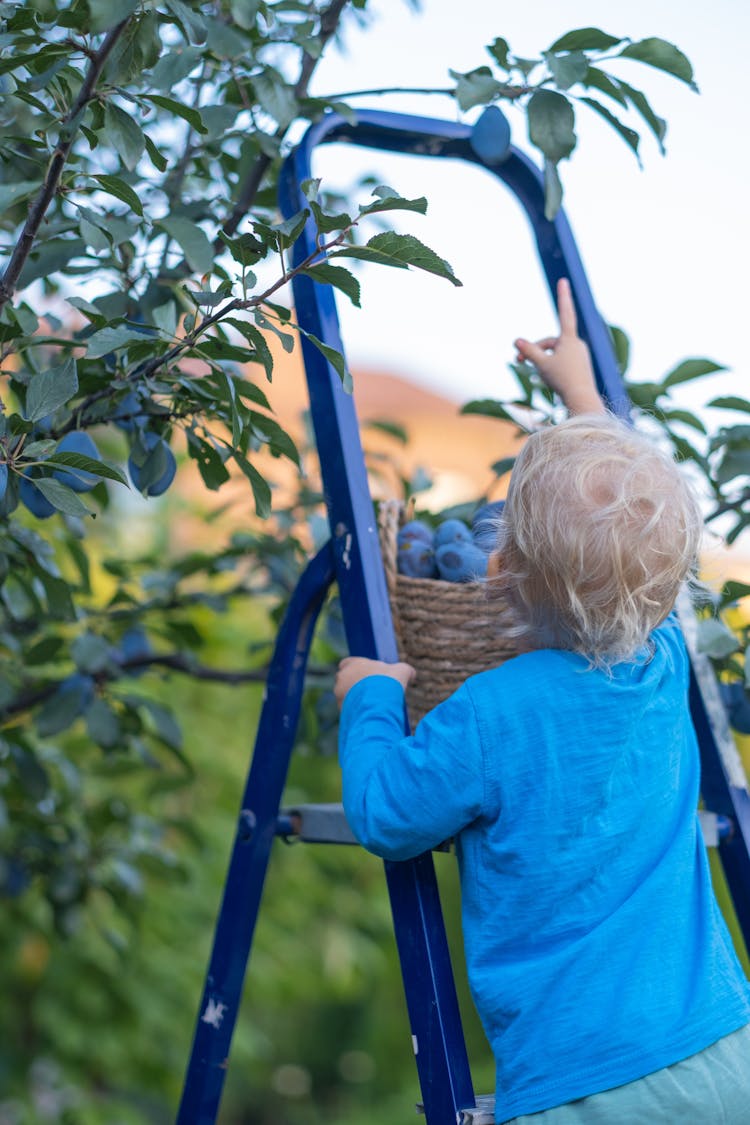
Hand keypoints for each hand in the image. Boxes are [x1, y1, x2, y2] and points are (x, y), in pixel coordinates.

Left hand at [334, 657, 415, 708]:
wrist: (378, 702)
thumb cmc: (388, 681)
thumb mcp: (401, 671)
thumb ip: (405, 670)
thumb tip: (411, 674)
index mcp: (352, 664)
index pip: (348, 663)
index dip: (359, 669)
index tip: (370, 676)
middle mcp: (342, 678)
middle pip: (347, 680)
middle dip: (357, 686)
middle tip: (373, 692)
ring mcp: (339, 694)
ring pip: (346, 696)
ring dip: (356, 700)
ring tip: (373, 706)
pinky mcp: (340, 709)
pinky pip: (347, 710)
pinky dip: (356, 712)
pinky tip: (369, 715)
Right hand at [513, 278, 604, 414]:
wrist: (582, 399)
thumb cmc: (563, 380)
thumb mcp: (541, 364)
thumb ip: (529, 351)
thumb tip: (517, 341)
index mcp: (570, 339)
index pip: (564, 312)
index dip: (563, 296)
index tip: (563, 281)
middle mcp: (577, 344)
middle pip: (550, 343)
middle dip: (535, 351)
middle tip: (519, 362)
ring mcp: (580, 356)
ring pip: (555, 355)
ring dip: (543, 363)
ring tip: (543, 377)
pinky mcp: (581, 367)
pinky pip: (562, 363)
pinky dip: (553, 369)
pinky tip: (553, 382)